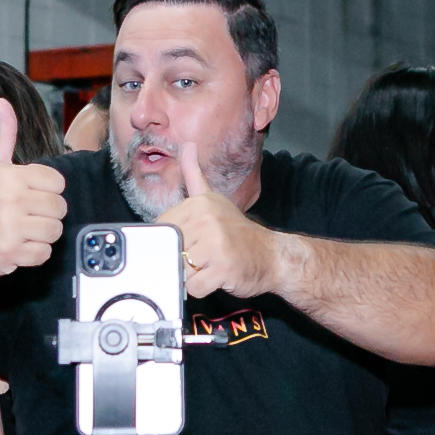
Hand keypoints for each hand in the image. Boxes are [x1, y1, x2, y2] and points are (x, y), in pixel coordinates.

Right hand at [0, 101, 66, 280]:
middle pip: (59, 208)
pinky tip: (17, 247)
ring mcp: (9, 228)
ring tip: (22, 231)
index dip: (47, 191)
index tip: (30, 196)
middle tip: (26, 217)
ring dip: (42, 235)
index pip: (57, 182)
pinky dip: (33, 254)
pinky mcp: (9, 253)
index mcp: (9, 176)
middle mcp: (10, 200)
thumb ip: (4, 135)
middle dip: (46, 214)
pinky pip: (44, 254)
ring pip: (55, 231)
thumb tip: (2, 102)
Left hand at [159, 145, 279, 299]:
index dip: (175, 242)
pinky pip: (193, 287)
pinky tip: (217, 277)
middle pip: (170, 250)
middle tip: (204, 256)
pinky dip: (202, 289)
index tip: (194, 241)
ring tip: (211, 265)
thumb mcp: (214, 200)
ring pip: (180, 270)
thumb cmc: (238, 232)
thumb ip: (194, 174)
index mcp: (198, 204)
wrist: (273, 256)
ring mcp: (215, 244)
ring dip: (193, 275)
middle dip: (183, 260)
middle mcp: (206, 220)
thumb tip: (187, 145)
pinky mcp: (223, 268)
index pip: (162, 230)